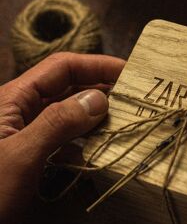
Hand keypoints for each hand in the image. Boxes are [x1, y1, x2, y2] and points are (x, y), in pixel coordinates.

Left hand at [0, 52, 123, 223]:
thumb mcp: (19, 156)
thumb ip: (58, 123)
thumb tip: (99, 99)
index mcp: (14, 100)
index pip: (62, 68)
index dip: (97, 65)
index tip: (130, 72)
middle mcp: (23, 114)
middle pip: (69, 89)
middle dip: (102, 89)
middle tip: (135, 99)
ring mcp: (30, 137)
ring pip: (71, 116)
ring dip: (98, 117)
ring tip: (125, 121)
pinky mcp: (36, 158)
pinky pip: (67, 141)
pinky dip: (87, 142)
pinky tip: (101, 150)